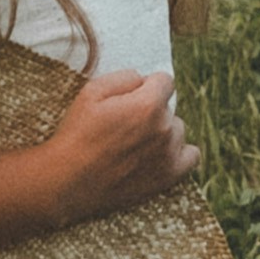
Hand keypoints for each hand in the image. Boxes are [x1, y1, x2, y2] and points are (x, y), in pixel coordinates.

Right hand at [35, 70, 200, 227]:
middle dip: (150, 111)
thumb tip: (143, 79)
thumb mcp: (91, 92)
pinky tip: (161, 154)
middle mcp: (165, 128)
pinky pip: (192, 157)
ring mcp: (169, 154)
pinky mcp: (168, 177)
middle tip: (123, 126)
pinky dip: (180, 152)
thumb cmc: (77, 134)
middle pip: (168, 108)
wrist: (68, 181)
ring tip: (134, 145)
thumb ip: (125, 77)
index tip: (129, 98)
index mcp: (149, 105)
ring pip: (177, 131)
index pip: (164, 81)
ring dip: (162, 132)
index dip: (145, 86)